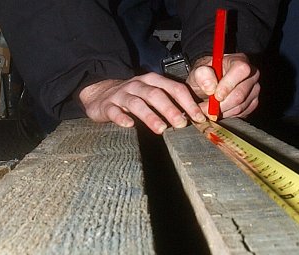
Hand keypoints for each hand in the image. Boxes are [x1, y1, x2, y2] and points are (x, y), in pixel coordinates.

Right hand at [78, 73, 206, 133]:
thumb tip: (197, 116)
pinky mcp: (107, 106)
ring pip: (137, 103)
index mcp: (153, 81)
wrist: (101, 94)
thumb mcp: (153, 94)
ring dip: (150, 116)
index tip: (198, 118)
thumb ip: (172, 102)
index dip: (188, 102)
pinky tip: (129, 125)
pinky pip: (114, 111)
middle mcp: (138, 85)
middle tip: (182, 124)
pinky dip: (121, 117)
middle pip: (156, 94)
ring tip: (161, 129)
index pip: (174, 88)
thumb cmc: (134, 97)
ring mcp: (122, 95)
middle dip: (170, 109)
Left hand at [187, 53, 260, 118]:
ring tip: (209, 109)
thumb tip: (210, 87)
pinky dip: (227, 115)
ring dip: (222, 111)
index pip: (241, 70)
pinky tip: (219, 110)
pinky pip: (241, 113)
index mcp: (239, 60)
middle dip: (220, 105)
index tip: (215, 96)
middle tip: (205, 108)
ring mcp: (254, 89)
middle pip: (240, 94)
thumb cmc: (205, 76)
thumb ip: (201, 75)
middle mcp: (251, 73)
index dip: (228, 84)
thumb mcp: (197, 72)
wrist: (208, 86)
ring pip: (240, 107)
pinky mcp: (253, 103)